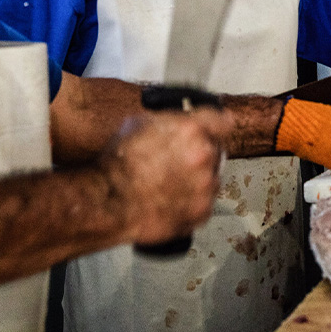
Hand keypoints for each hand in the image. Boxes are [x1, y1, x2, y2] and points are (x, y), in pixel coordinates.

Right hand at [103, 110, 222, 245]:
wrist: (109, 202)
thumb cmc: (118, 166)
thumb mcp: (139, 124)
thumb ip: (168, 120)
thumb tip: (176, 120)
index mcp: (191, 130)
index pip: (222, 121)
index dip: (217, 124)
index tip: (218, 128)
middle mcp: (204, 156)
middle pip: (215, 151)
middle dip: (200, 155)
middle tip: (177, 163)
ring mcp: (205, 185)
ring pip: (211, 178)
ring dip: (197, 180)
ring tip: (170, 184)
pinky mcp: (202, 211)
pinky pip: (204, 203)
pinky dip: (192, 203)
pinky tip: (172, 200)